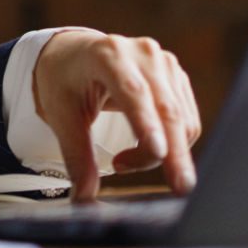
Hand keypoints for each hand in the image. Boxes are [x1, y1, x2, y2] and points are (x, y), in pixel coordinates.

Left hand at [32, 28, 200, 202]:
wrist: (75, 53)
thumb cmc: (65, 79)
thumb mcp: (60, 113)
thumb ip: (76, 153)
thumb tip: (84, 195)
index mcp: (108, 55)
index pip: (133, 92)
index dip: (147, 123)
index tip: (158, 153)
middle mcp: (143, 54)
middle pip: (167, 109)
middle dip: (175, 152)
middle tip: (179, 188)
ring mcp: (165, 64)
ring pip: (182, 120)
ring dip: (165, 153)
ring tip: (124, 162)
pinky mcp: (177, 79)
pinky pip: (187, 120)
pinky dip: (173, 145)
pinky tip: (144, 149)